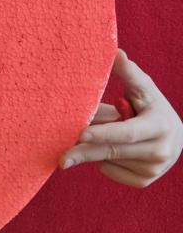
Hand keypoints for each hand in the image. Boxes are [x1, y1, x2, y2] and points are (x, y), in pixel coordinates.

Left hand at [60, 49, 182, 187]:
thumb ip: (128, 73)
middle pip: (113, 151)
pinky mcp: (145, 181)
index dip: (104, 133)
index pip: (127, 132)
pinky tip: (106, 151)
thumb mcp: (144, 89)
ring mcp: (154, 169)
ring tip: (94, 137)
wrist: (175, 137)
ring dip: (93, 152)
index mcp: (160, 125)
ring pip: (110, 162)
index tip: (81, 134)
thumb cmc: (152, 107)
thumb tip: (114, 52)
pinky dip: (103, 163)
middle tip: (61, 157)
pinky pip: (112, 174)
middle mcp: (161, 150)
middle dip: (85, 152)